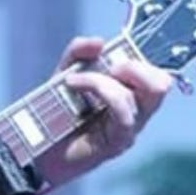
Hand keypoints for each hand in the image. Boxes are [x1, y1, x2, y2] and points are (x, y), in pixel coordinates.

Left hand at [37, 35, 172, 188]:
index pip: (154, 73)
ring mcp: (129, 129)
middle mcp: (135, 113)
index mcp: (128, 95)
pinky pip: (125, 113)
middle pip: (162, 83)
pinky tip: (72, 85)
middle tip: (106, 68)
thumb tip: (99, 42)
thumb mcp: (63, 75)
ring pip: (145, 94)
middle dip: (135, 66)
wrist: (33, 153)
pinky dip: (100, 89)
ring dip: (105, 78)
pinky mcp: (118, 143)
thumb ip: (78, 54)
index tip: (112, 52)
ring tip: (74, 80)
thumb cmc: (51, 116)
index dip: (140, 57)